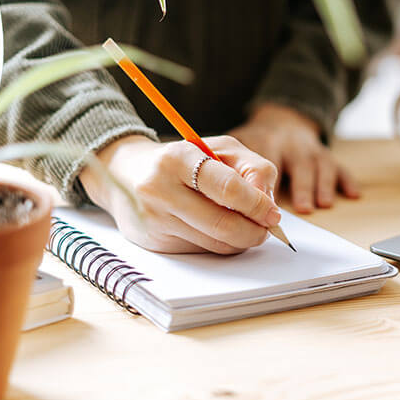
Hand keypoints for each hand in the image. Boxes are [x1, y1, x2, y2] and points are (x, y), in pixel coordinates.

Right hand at [79, 135, 279, 253]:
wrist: (125, 173)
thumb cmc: (184, 159)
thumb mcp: (220, 148)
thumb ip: (252, 168)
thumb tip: (269, 203)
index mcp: (179, 158)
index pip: (227, 187)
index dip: (257, 204)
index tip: (273, 214)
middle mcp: (161, 189)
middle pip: (222, 223)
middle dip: (254, 231)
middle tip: (267, 229)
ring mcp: (155, 219)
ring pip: (214, 243)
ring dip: (241, 241)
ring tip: (248, 228)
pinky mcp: (153, 242)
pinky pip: (201, 251)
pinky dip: (220, 244)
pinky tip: (219, 231)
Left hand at [229, 103, 359, 213]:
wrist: (278, 121)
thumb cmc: (251, 144)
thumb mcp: (233, 148)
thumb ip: (227, 170)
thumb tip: (217, 201)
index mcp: (262, 140)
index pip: (264, 162)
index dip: (264, 185)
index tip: (262, 207)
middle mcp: (288, 142)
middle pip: (297, 162)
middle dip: (299, 186)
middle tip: (298, 210)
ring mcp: (309, 147)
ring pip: (319, 164)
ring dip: (321, 184)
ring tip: (320, 204)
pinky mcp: (324, 154)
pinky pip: (339, 166)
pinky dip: (346, 180)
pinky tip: (352, 194)